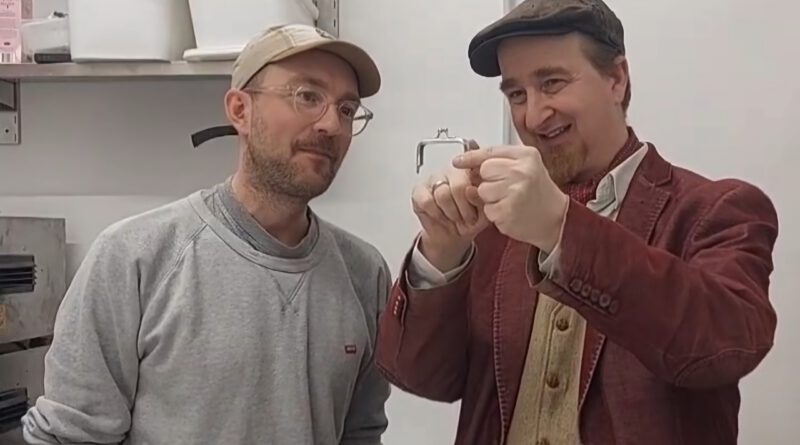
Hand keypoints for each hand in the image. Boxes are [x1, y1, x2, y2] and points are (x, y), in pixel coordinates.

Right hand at [412, 167, 489, 271]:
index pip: (475, 168)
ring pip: (443, 194)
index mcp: (473, 171)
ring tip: (456, 219)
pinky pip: (427, 201)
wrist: (452, 235)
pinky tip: (441, 217)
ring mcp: (435, 178)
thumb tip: (474, 191)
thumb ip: (482, 199)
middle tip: (468, 219)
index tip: (477, 205)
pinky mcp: (419, 190)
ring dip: (451, 213)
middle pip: (459, 186)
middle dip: (465, 209)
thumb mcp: (485, 212)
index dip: (476, 187)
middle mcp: (453, 170)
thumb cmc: (470, 220)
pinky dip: (436, 214)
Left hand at [452, 145, 567, 251]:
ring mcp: (514, 191)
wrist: (556, 218)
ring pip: (482, 190)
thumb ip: (501, 160)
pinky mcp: (507, 211)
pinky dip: (494, 212)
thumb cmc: (538, 192)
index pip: (490, 152)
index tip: (458, 161)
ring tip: (508, 200)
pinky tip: (510, 211)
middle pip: (484, 171)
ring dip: (490, 198)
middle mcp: (521, 171)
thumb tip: (468, 158)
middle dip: (487, 180)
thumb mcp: (526, 167)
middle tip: (503, 188)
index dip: (471, 157)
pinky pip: (487, 209)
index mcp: (526, 156)